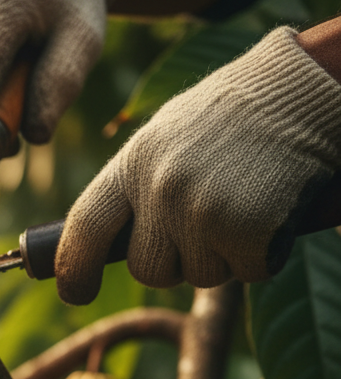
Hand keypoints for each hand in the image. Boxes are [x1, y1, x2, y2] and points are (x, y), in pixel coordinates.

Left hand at [55, 27, 340, 304]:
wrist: (304, 85)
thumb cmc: (234, 115)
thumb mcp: (165, 137)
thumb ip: (134, 188)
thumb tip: (96, 246)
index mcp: (132, 163)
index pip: (83, 228)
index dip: (74, 270)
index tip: (76, 293)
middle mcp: (158, 188)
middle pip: (148, 270)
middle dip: (177, 263)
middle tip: (209, 225)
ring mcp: (200, 210)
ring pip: (200, 276)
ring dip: (225, 256)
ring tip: (245, 202)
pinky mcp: (245, 228)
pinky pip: (248, 271)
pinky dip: (264, 253)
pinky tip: (273, 210)